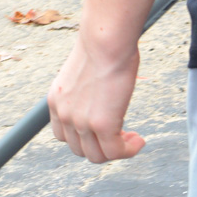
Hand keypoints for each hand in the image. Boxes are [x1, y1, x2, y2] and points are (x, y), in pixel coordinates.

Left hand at [47, 30, 145, 163]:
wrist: (105, 39)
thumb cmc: (102, 44)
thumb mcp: (83, 70)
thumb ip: (86, 88)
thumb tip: (101, 92)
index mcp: (56, 101)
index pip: (63, 136)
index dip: (84, 138)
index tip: (102, 129)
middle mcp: (64, 114)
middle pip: (80, 150)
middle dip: (101, 146)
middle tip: (122, 135)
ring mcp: (81, 122)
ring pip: (97, 156)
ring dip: (117, 151)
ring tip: (132, 139)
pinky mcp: (102, 125)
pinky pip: (116, 152)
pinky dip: (129, 151)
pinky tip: (140, 141)